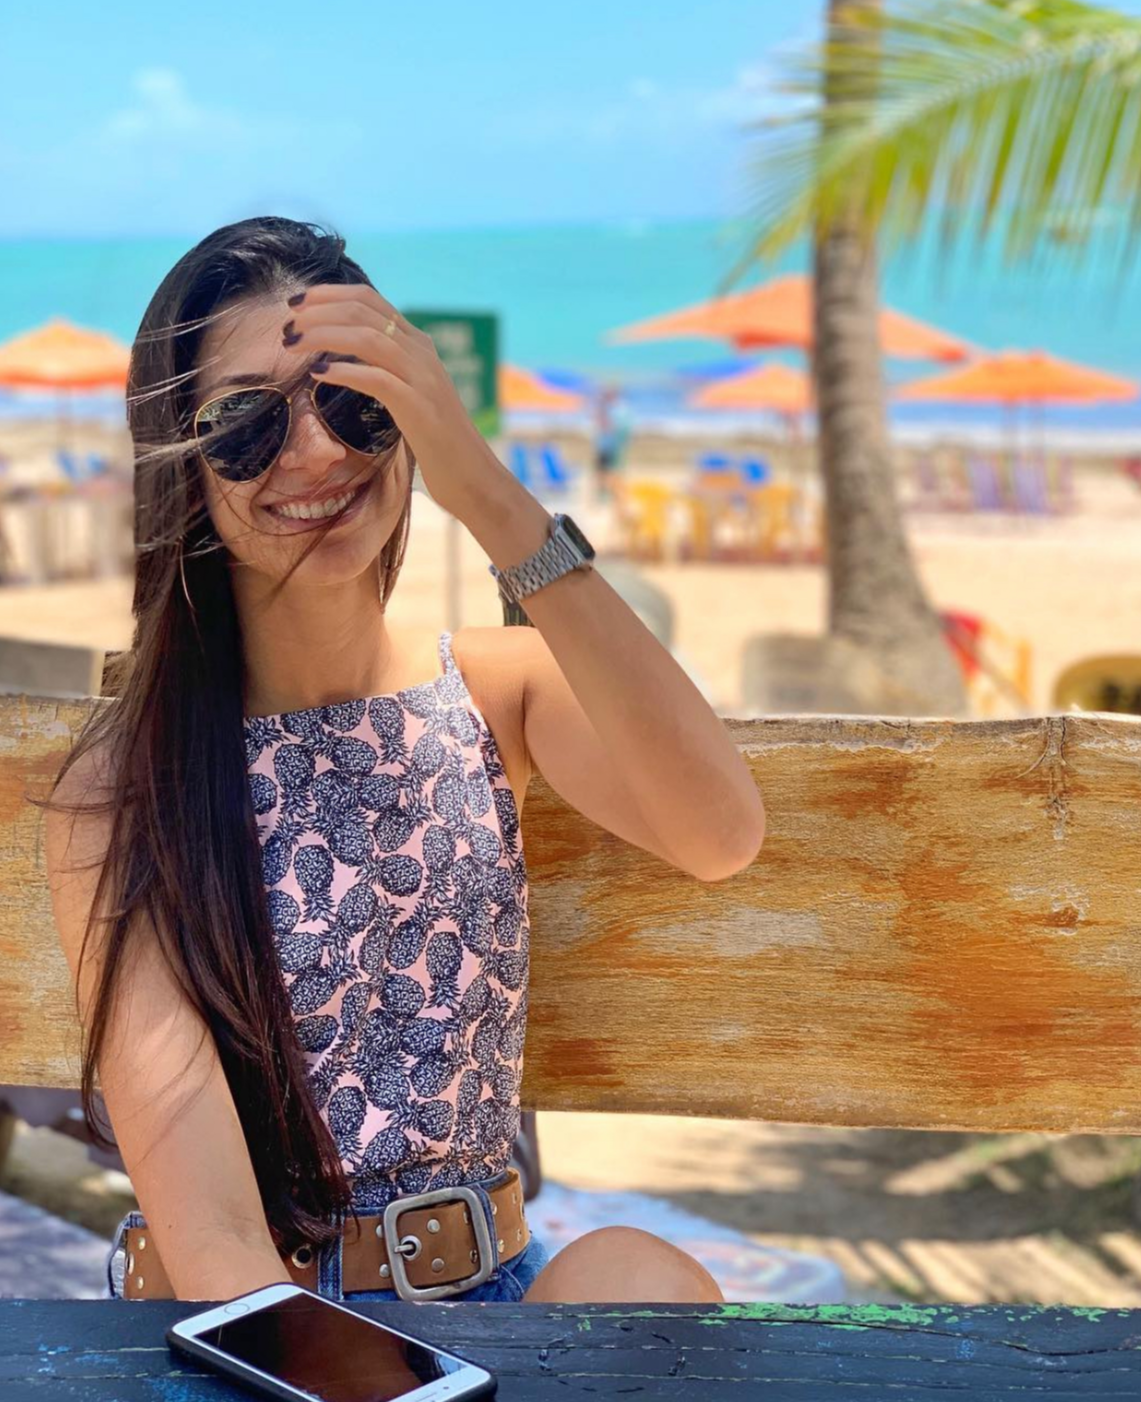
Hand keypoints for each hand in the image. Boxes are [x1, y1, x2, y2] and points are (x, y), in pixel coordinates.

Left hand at [282, 284, 498, 520]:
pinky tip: (318, 374)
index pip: (369, 299)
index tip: (297, 305)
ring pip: (367, 337)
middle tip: (287, 327)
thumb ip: (387, 368)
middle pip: (363, 311)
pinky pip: (377, 378)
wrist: (471, 474)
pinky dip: (344, 371)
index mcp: (418, 344)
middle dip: (318, 312)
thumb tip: (347, 356)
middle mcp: (421, 352)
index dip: (328, 295)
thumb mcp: (410, 392)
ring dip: (323, 335)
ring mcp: (422, 378)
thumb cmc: (435, 440)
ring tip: (293, 345)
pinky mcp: (419, 407)